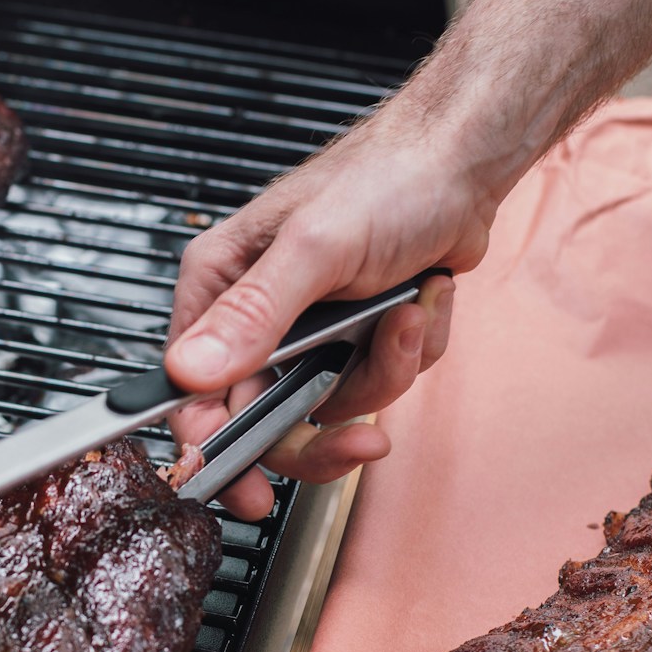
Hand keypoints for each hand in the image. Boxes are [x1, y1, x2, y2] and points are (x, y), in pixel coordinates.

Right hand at [163, 110, 488, 517]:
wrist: (462, 163)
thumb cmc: (384, 179)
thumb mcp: (313, 249)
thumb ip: (253, 316)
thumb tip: (190, 371)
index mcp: (221, 286)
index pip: (193, 389)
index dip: (215, 445)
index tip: (243, 487)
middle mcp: (257, 315)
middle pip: (265, 417)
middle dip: (326, 428)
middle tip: (361, 443)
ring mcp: (309, 331)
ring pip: (333, 403)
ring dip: (383, 370)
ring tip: (407, 316)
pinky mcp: (356, 336)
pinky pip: (377, 381)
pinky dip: (410, 350)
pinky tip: (420, 301)